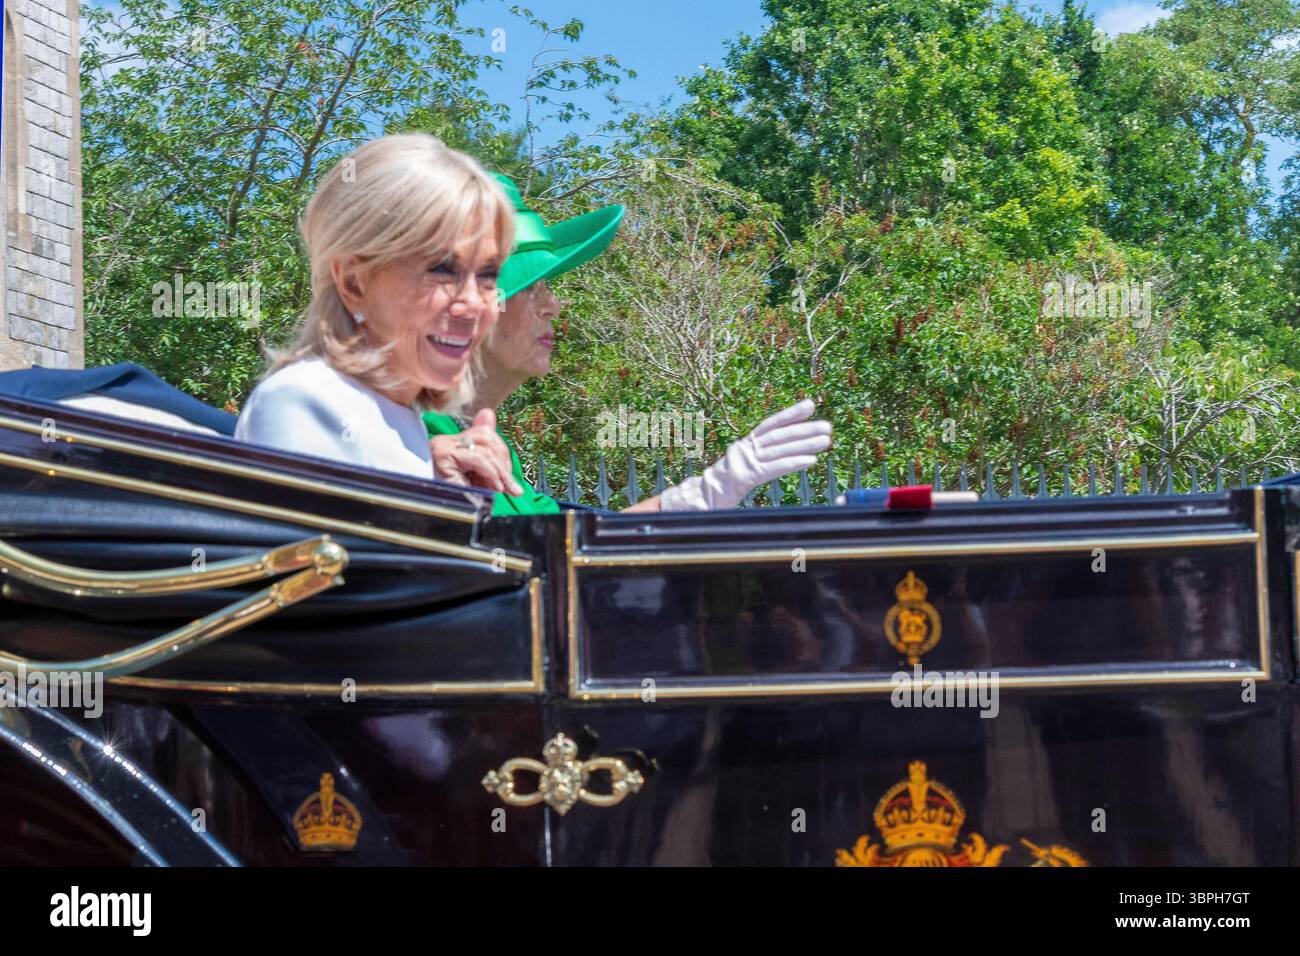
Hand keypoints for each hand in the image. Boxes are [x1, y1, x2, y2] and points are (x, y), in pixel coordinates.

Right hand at [430, 408, 523, 495]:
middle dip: (504, 462)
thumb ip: (490, 462)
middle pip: (487, 437)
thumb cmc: (454, 499)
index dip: (502, 452)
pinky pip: (478, 459)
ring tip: (502, 488)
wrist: (435, 511)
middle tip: (511, 486)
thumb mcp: (476, 478)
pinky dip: (491, 473)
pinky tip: (495, 487)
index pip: (485, 433)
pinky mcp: (444, 456)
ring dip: (500, 471)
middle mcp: (446, 441)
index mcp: (454, 443)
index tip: (509, 474)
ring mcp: (444, 446)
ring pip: (485, 448)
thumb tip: (503, 432)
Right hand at [659, 399, 830, 510]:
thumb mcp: (742, 473)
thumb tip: (782, 457)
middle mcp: (744, 450)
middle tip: (828, 426)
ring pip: (779, 449)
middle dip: (804, 429)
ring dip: (804, 444)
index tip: (809, 405)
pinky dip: (792, 463)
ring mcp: (743, 462)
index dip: (790, 414)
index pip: (770, 426)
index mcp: (743, 447)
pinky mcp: (745, 477)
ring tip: (826, 441)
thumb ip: (759, 465)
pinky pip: (773, 468)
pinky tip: (810, 461)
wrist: (698, 502)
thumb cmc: (719, 490)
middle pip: (778, 436)